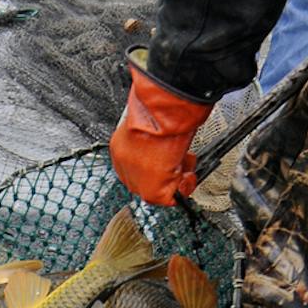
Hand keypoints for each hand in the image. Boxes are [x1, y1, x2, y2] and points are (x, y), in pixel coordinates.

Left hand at [109, 49, 214, 205]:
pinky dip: (185, 185)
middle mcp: (124, 164)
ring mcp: (136, 179)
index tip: (171, 160)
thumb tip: (163, 131)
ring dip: (177, 178)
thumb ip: (153, 133)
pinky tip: (187, 171)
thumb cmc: (158, 109)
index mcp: (120, 147)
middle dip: (168, 173)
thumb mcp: (151, 122)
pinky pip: (171, 198)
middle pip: (147, 180)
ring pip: (160, 190)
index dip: (157, 166)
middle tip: (182, 160)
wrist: (160, 112)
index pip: (137, 166)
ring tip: (184, 161)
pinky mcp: (151, 190)